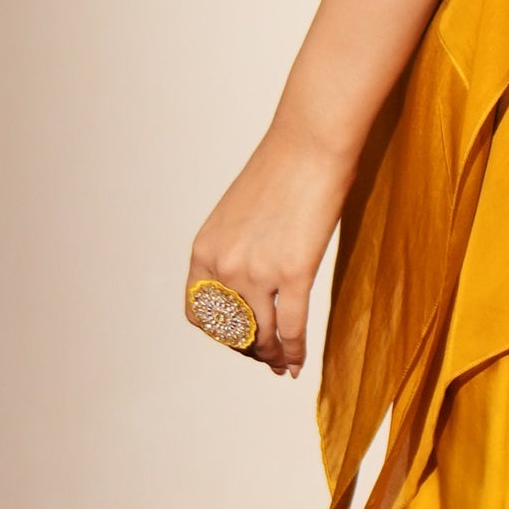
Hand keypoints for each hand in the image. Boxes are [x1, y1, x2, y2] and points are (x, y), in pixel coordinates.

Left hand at [188, 121, 355, 377]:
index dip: (220, 334)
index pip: (200, 314)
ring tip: (281, 364)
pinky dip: (294, 352)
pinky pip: (290, 328)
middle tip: (264, 357)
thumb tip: (251, 282)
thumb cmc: (281, 170)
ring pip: (261, 335)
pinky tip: (297, 362)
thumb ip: (236, 251)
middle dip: (248, 349)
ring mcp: (256, 272)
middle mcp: (223, 266)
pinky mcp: (293, 272)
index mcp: (204, 250)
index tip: (239, 338)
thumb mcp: (238, 215)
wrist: (309, 145)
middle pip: (231, 330)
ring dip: (271, 356)